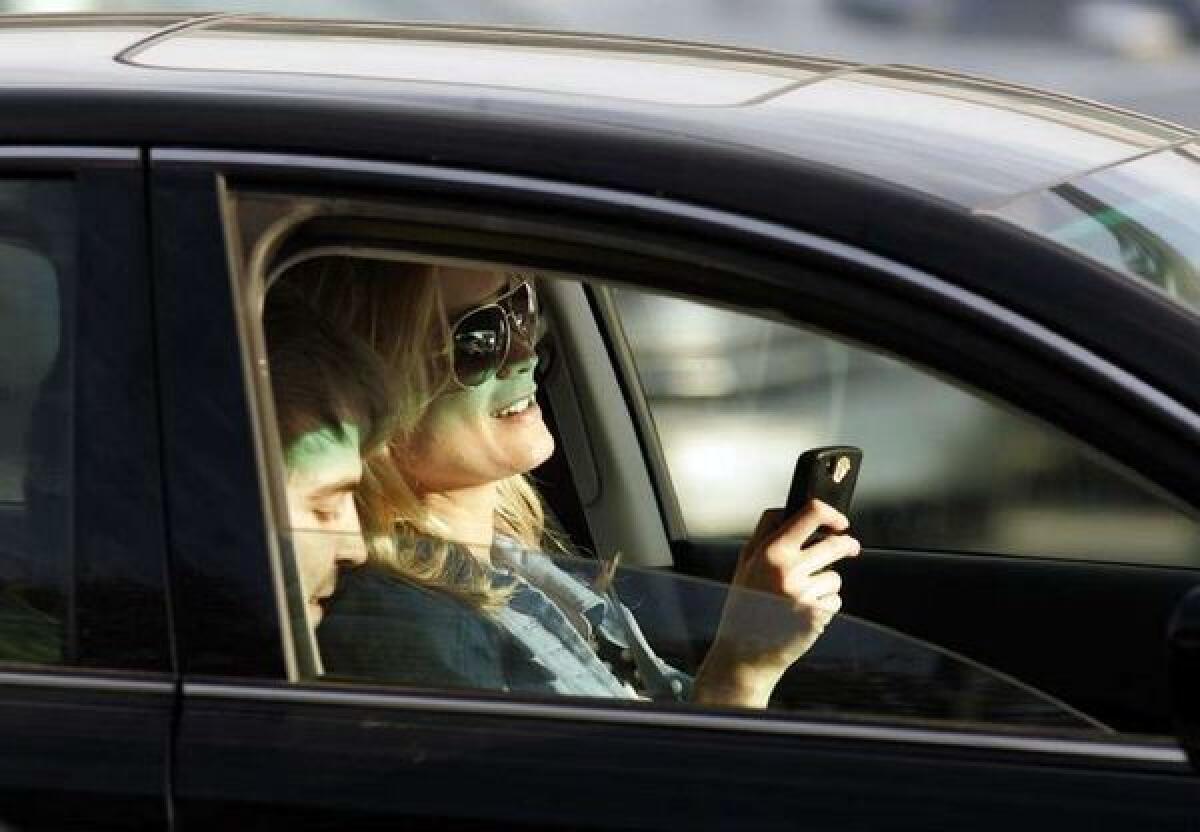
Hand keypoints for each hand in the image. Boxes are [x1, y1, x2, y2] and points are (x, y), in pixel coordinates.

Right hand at [693, 499, 859, 707]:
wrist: (744, 654)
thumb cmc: (744, 607)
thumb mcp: (746, 564)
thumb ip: (766, 536)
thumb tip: (796, 514)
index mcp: (769, 551)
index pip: (810, 514)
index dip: (831, 513)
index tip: (838, 521)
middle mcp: (787, 569)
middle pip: (834, 544)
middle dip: (846, 545)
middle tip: (850, 547)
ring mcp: (803, 593)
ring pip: (835, 576)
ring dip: (827, 583)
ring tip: (803, 597)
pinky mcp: (816, 615)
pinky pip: (835, 600)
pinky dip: (826, 605)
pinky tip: (804, 614)